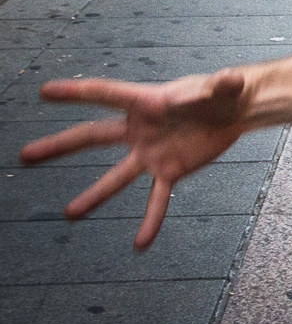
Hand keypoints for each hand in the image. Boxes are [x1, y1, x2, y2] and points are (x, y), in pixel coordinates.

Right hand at [18, 69, 252, 249]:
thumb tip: (234, 79)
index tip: (44, 92)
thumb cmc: (224, 92)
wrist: (235, 111)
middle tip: (25, 155)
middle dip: (59, 146)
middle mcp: (139, 129)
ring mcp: (150, 153)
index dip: (76, 92)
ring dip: (93, 196)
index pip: (105, 94)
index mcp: (146, 102)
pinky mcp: (169, 170)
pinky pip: (156, 200)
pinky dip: (150, 221)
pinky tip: (140, 244)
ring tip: (69, 214)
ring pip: (116, 177)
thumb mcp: (225, 86)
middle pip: (92, 136)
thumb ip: (223, 85)